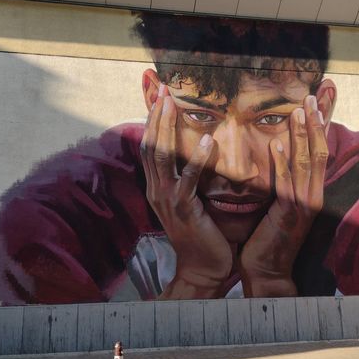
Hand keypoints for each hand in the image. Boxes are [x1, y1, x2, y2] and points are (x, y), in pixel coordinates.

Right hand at [140, 84, 232, 298]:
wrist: (204, 269)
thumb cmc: (203, 234)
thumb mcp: (190, 201)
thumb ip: (189, 178)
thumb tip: (197, 151)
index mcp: (158, 187)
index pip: (151, 147)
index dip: (153, 121)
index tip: (159, 96)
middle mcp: (157, 190)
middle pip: (151, 145)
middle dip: (156, 115)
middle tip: (162, 89)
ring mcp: (168, 200)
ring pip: (162, 157)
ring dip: (167, 128)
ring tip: (173, 104)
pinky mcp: (184, 209)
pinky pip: (188, 179)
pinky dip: (197, 159)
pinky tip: (207, 141)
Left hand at [239, 95, 328, 296]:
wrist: (267, 271)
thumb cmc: (269, 237)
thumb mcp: (280, 204)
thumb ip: (283, 180)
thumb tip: (278, 152)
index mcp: (310, 192)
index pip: (319, 152)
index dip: (321, 127)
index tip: (319, 101)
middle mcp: (312, 196)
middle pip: (319, 152)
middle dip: (316, 123)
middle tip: (314, 96)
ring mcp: (302, 206)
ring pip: (306, 163)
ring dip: (303, 135)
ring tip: (298, 110)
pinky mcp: (287, 215)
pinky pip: (286, 184)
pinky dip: (283, 163)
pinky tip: (278, 143)